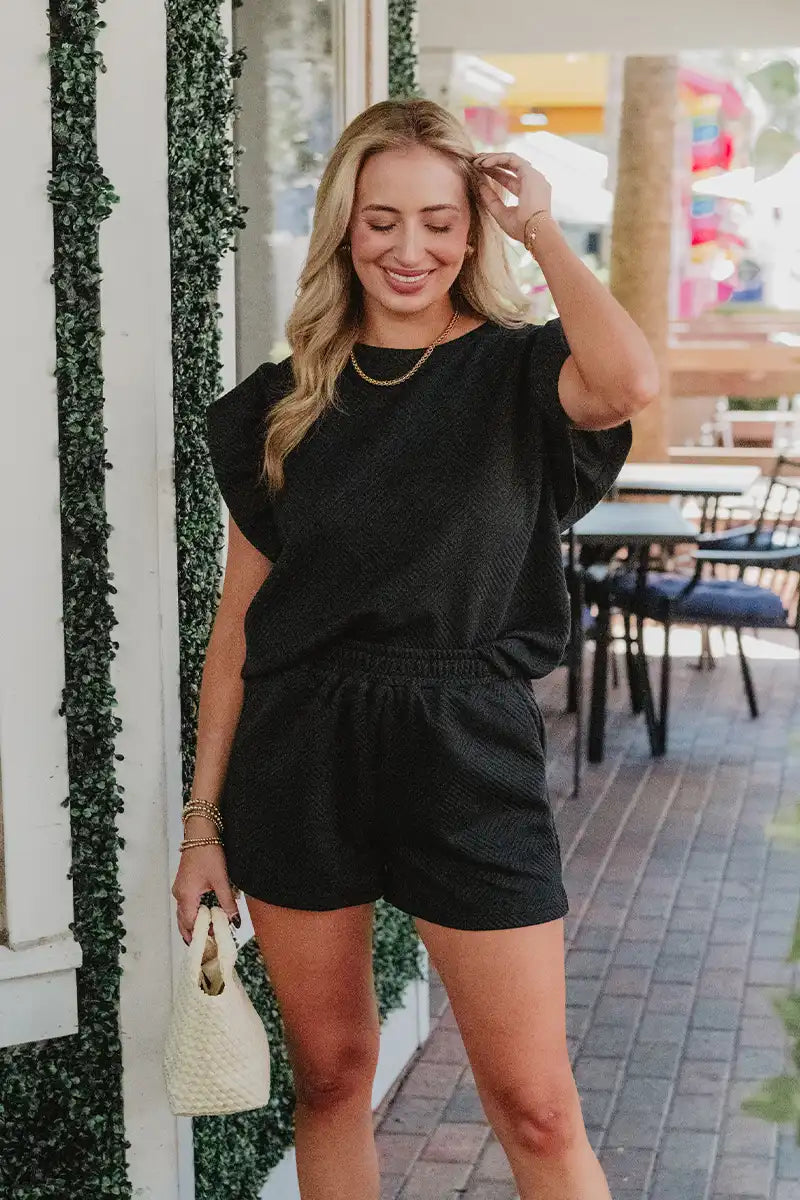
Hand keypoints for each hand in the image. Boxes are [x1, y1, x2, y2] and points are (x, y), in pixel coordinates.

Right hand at [171, 827, 240, 944]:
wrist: (200, 833)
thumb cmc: (208, 853)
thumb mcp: (221, 880)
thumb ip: (228, 902)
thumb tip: (235, 921)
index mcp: (186, 897)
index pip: (192, 924)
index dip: (202, 935)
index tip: (214, 943)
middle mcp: (179, 895)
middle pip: (184, 922)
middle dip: (195, 934)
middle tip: (208, 944)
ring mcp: (180, 889)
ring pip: (184, 913)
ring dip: (194, 924)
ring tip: (208, 933)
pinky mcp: (184, 883)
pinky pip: (186, 904)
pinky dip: (193, 913)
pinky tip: (205, 914)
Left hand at [473, 152, 552, 243]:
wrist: (536, 231)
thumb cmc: (522, 229)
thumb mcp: (502, 214)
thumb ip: (491, 200)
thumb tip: (479, 185)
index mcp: (529, 193)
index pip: (510, 180)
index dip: (494, 174)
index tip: (478, 172)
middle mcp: (533, 182)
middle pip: (510, 167)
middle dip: (492, 163)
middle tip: (475, 162)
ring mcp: (534, 176)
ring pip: (510, 160)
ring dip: (492, 159)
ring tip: (476, 162)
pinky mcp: (530, 172)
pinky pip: (511, 159)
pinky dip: (496, 159)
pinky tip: (483, 164)